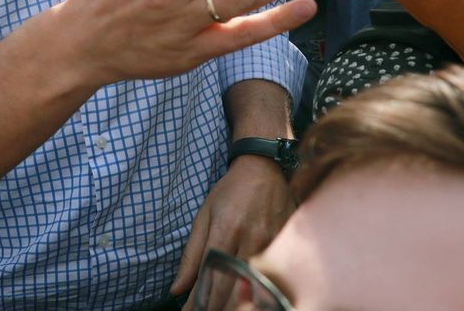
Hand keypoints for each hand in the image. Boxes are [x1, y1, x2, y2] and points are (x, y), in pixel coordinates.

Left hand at [171, 156, 294, 298]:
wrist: (266, 167)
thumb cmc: (231, 190)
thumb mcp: (204, 215)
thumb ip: (191, 254)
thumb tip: (177, 289)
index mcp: (226, 230)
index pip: (210, 277)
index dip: (198, 302)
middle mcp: (250, 239)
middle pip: (232, 289)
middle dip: (215, 308)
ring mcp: (272, 243)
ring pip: (253, 287)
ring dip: (235, 304)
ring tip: (220, 309)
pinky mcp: (286, 244)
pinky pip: (270, 277)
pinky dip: (257, 293)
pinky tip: (247, 301)